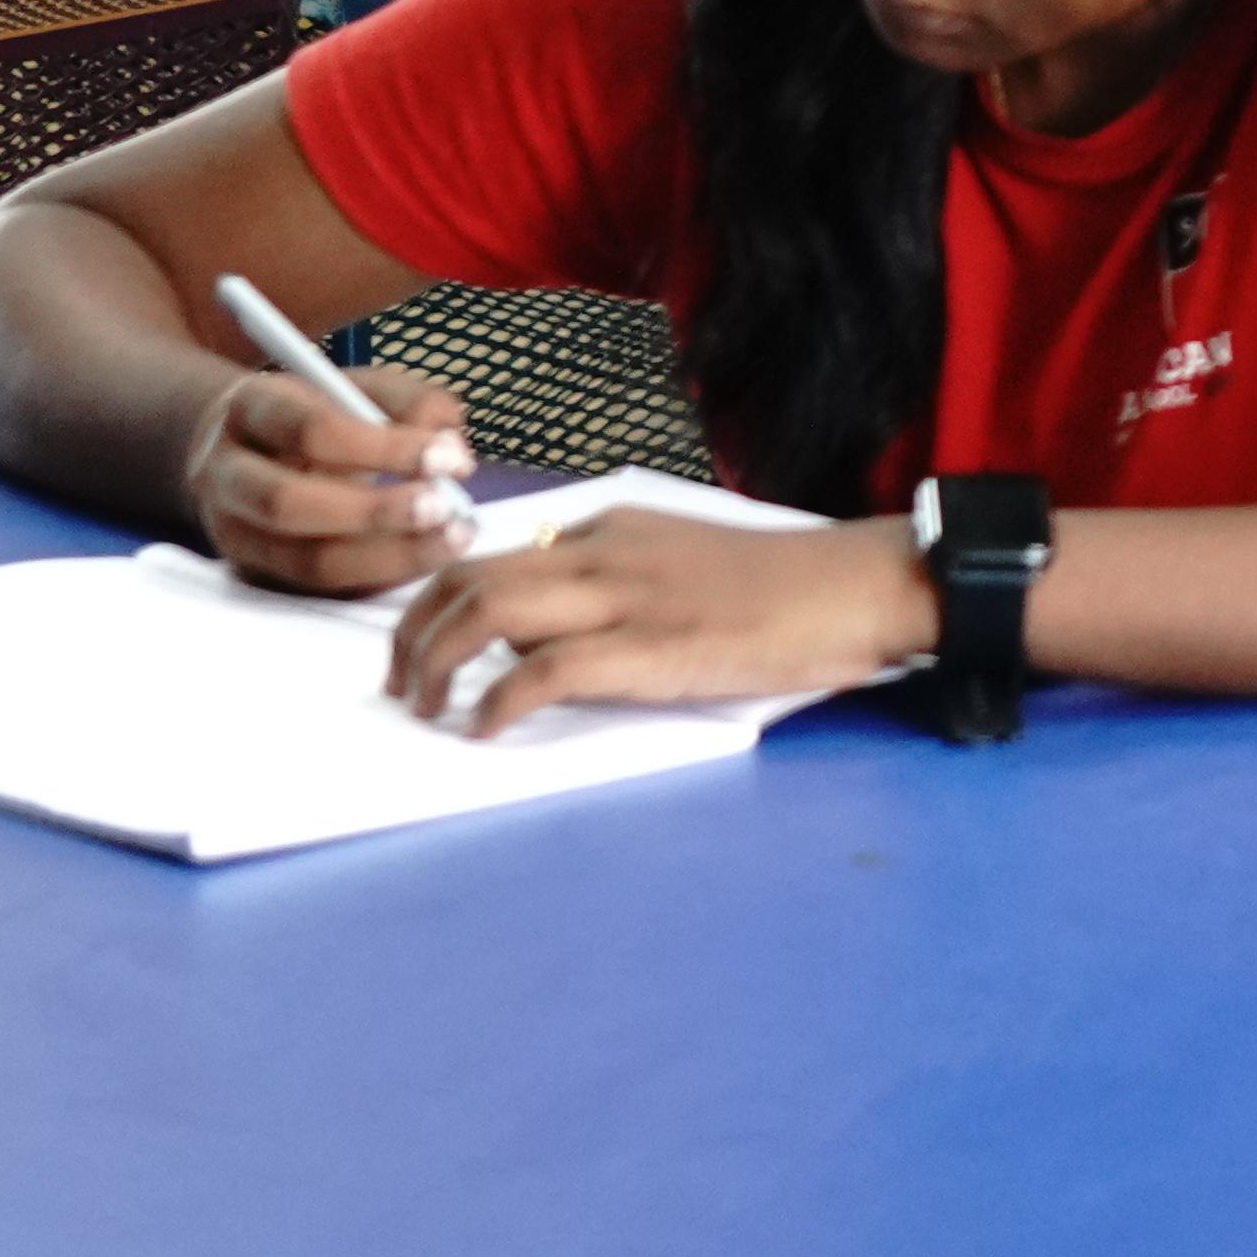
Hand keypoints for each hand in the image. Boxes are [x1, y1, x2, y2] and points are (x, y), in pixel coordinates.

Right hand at [185, 356, 475, 595]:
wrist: (246, 448)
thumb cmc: (315, 412)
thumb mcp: (358, 386)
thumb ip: (411, 403)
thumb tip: (453, 450)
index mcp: (250, 409)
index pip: (310, 431)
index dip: (382, 447)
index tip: (446, 458)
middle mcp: (227, 475)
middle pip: (289, 504)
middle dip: (374, 513)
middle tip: (445, 508)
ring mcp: (235, 533)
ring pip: (304, 562)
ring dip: (387, 557)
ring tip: (450, 539)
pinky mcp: (257, 575)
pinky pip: (320, 590)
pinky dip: (380, 578)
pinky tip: (426, 559)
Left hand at [387, 504, 939, 736]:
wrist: (858, 585)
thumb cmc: (787, 586)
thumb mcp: (684, 562)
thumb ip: (616, 586)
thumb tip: (549, 640)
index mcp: (613, 527)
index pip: (498, 553)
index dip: (443, 601)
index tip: (424, 643)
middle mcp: (604, 550)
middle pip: (469, 575)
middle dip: (412, 630)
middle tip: (399, 683)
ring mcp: (625, 597)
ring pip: (489, 611)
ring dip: (436, 662)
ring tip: (425, 707)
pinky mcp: (649, 648)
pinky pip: (544, 670)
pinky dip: (497, 702)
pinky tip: (484, 729)